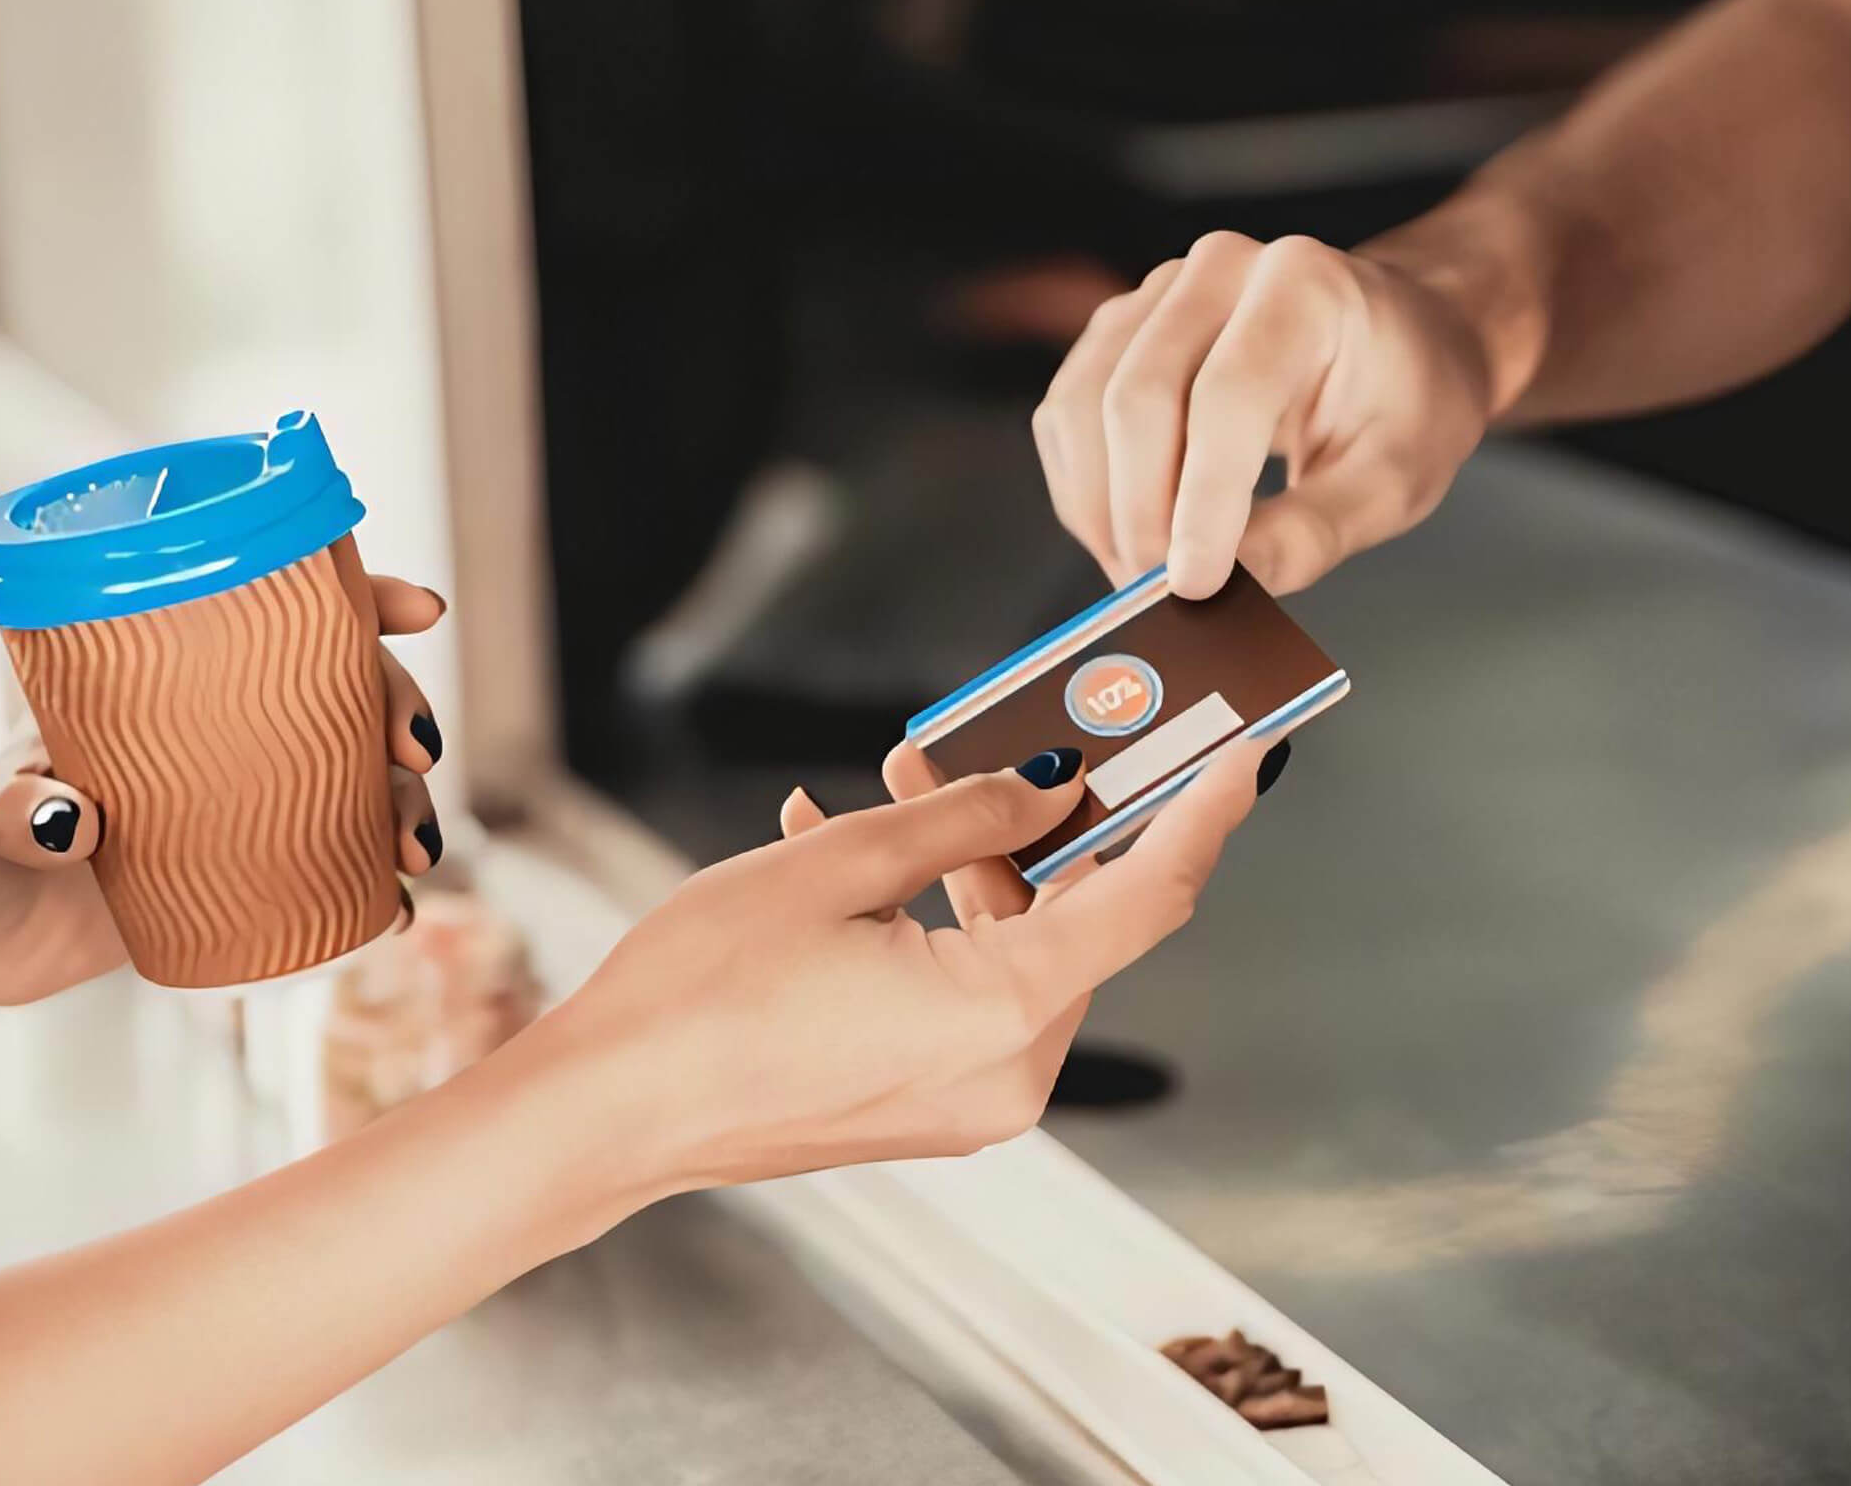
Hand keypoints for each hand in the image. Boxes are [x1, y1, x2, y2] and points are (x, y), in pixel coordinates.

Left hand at [0, 574, 452, 1010]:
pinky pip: (326, 876)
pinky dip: (374, 891)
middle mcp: (204, 735)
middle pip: (338, 694)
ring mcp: (226, 810)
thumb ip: (1, 814)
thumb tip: (75, 820)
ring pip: (350, 783)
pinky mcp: (231, 887)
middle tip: (410, 757)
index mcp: (150, 685)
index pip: (268, 615)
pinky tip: (398, 910)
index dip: (354, 602)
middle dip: (398, 711)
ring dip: (403, 805)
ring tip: (413, 855)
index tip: (416, 610)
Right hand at [534, 739, 1265, 1189]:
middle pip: (1080, 923)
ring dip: (974, 865)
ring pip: (1017, 953)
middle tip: (1012, 739)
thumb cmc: (696, 997)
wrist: (606, 1111)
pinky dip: (934, 922)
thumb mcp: (836, 866)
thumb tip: (1048, 788)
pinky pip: (964, 993)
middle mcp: (1006, 1075)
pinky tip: (856, 854)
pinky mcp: (924, 1106)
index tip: (1243, 750)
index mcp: (1002, 1013)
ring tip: (894, 787)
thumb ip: (961, 817)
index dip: (1202, 814)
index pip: (1149, 897)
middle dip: (1045, 822)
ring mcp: (967, 1102)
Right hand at [1033, 231, 1494, 597]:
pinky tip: (1128, 533)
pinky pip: (1066, 416)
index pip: (1228, 396)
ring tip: (1146, 576)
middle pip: (1136, 397)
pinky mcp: (1117, 333)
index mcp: (1304, 283)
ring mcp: (1156, 296)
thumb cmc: (1407, 400)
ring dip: (1100, 508)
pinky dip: (1085, 490)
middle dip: (1141, 514)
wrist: (1402, 344)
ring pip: (1082, 408)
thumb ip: (1312, 533)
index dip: (1201, 501)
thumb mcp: (1394, 478)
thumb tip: (1229, 588)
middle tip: (1164, 598)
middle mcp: (1217, 269)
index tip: (1193, 585)